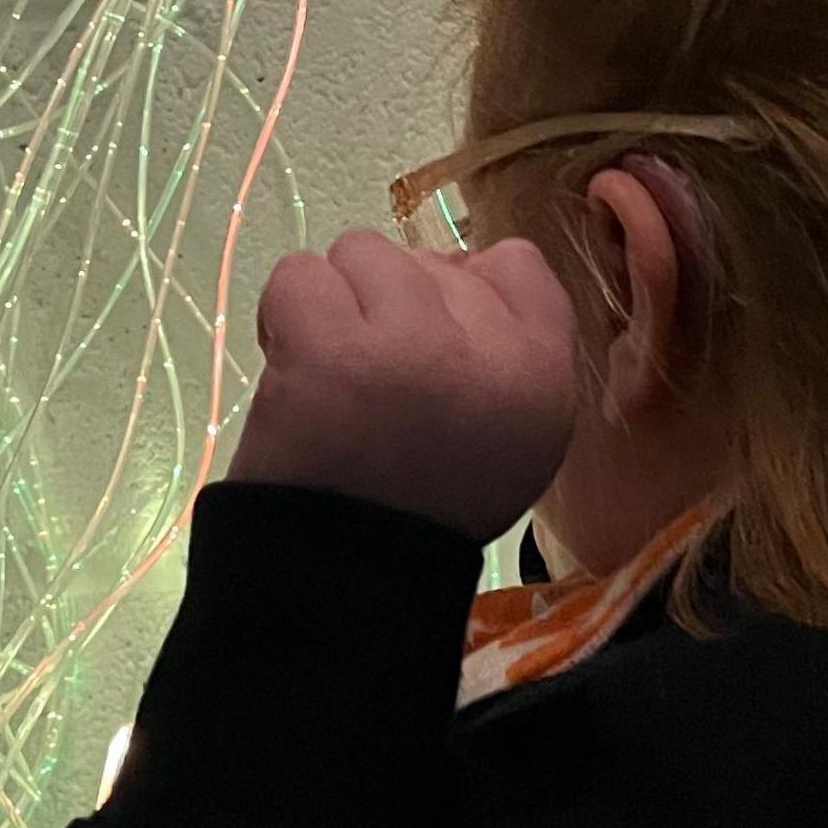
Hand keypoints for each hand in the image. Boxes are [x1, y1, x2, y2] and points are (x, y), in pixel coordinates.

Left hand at [226, 230, 578, 541]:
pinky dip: (286, 313)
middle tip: (375, 381)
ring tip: (334, 371)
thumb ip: (508, 346)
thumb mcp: (514, 436)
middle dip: (392, 306)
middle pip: (429, 259)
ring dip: (338, 303)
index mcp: (541, 372)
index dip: (464, 285)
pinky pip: (300, 275)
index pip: (516, 264)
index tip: (432, 336)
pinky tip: (295, 364)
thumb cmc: (426, 504)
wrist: (347, 575)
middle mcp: (486, 349)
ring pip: (361, 252)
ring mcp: (407, 342)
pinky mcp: (330, 347)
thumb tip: (459, 260)